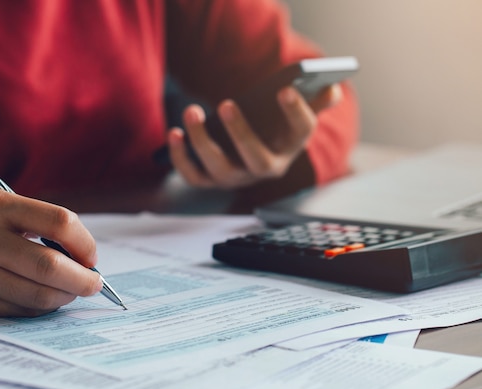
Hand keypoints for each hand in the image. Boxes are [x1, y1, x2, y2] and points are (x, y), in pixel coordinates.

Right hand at [0, 189, 102, 316]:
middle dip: (82, 280)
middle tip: (94, 284)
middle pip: (49, 266)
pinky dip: (40, 308)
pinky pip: (17, 311)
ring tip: (71, 291)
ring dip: (65, 297)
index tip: (91, 256)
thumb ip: (39, 224)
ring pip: (36, 296)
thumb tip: (84, 259)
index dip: (85, 243)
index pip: (58, 222)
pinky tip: (45, 299)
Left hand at [167, 84, 341, 188]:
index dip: (296, 112)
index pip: (300, 132)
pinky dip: (180, 157)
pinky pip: (192, 175)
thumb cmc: (272, 129)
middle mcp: (264, 168)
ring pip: (219, 167)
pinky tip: (174, 133)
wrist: (248, 155)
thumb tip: (333, 89)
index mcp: (290, 148)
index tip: (285, 88)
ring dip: (202, 141)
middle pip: (256, 159)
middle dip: (241, 133)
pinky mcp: (209, 180)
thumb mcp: (294, 116)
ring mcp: (235, 178)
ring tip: (191, 111)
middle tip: (227, 103)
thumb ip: (315, 100)